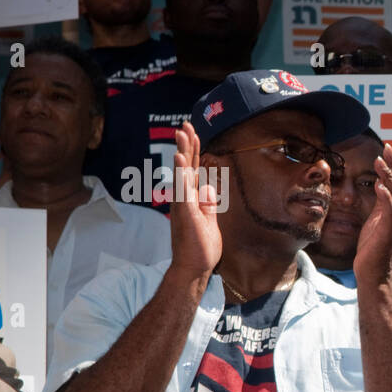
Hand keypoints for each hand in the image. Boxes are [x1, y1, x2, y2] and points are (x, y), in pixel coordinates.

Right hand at [167, 121, 223, 284]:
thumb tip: (209, 189)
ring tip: (182, 133)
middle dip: (186, 145)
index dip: (193, 151)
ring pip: (183, 174)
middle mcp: (184, 199)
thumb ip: (208, 204)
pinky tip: (181, 161)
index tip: (192, 132)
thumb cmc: (201, 248)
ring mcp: (183, 205)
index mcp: (191, 199)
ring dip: (183, 153)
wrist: (194, 268)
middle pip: (187, 167)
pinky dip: (183, 175)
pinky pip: (183, 191)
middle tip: (185, 124)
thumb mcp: (209, 221)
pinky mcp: (185, 213)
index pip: (193, 170)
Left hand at [354, 144, 391, 284]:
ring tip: (380, 160)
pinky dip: (386, 197)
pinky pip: (390, 212)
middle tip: (389, 148)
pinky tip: (378, 185)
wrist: (372, 272)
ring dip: (390, 175)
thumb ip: (382, 201)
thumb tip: (380, 181)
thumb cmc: (374, 246)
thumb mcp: (379, 218)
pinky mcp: (388, 233)